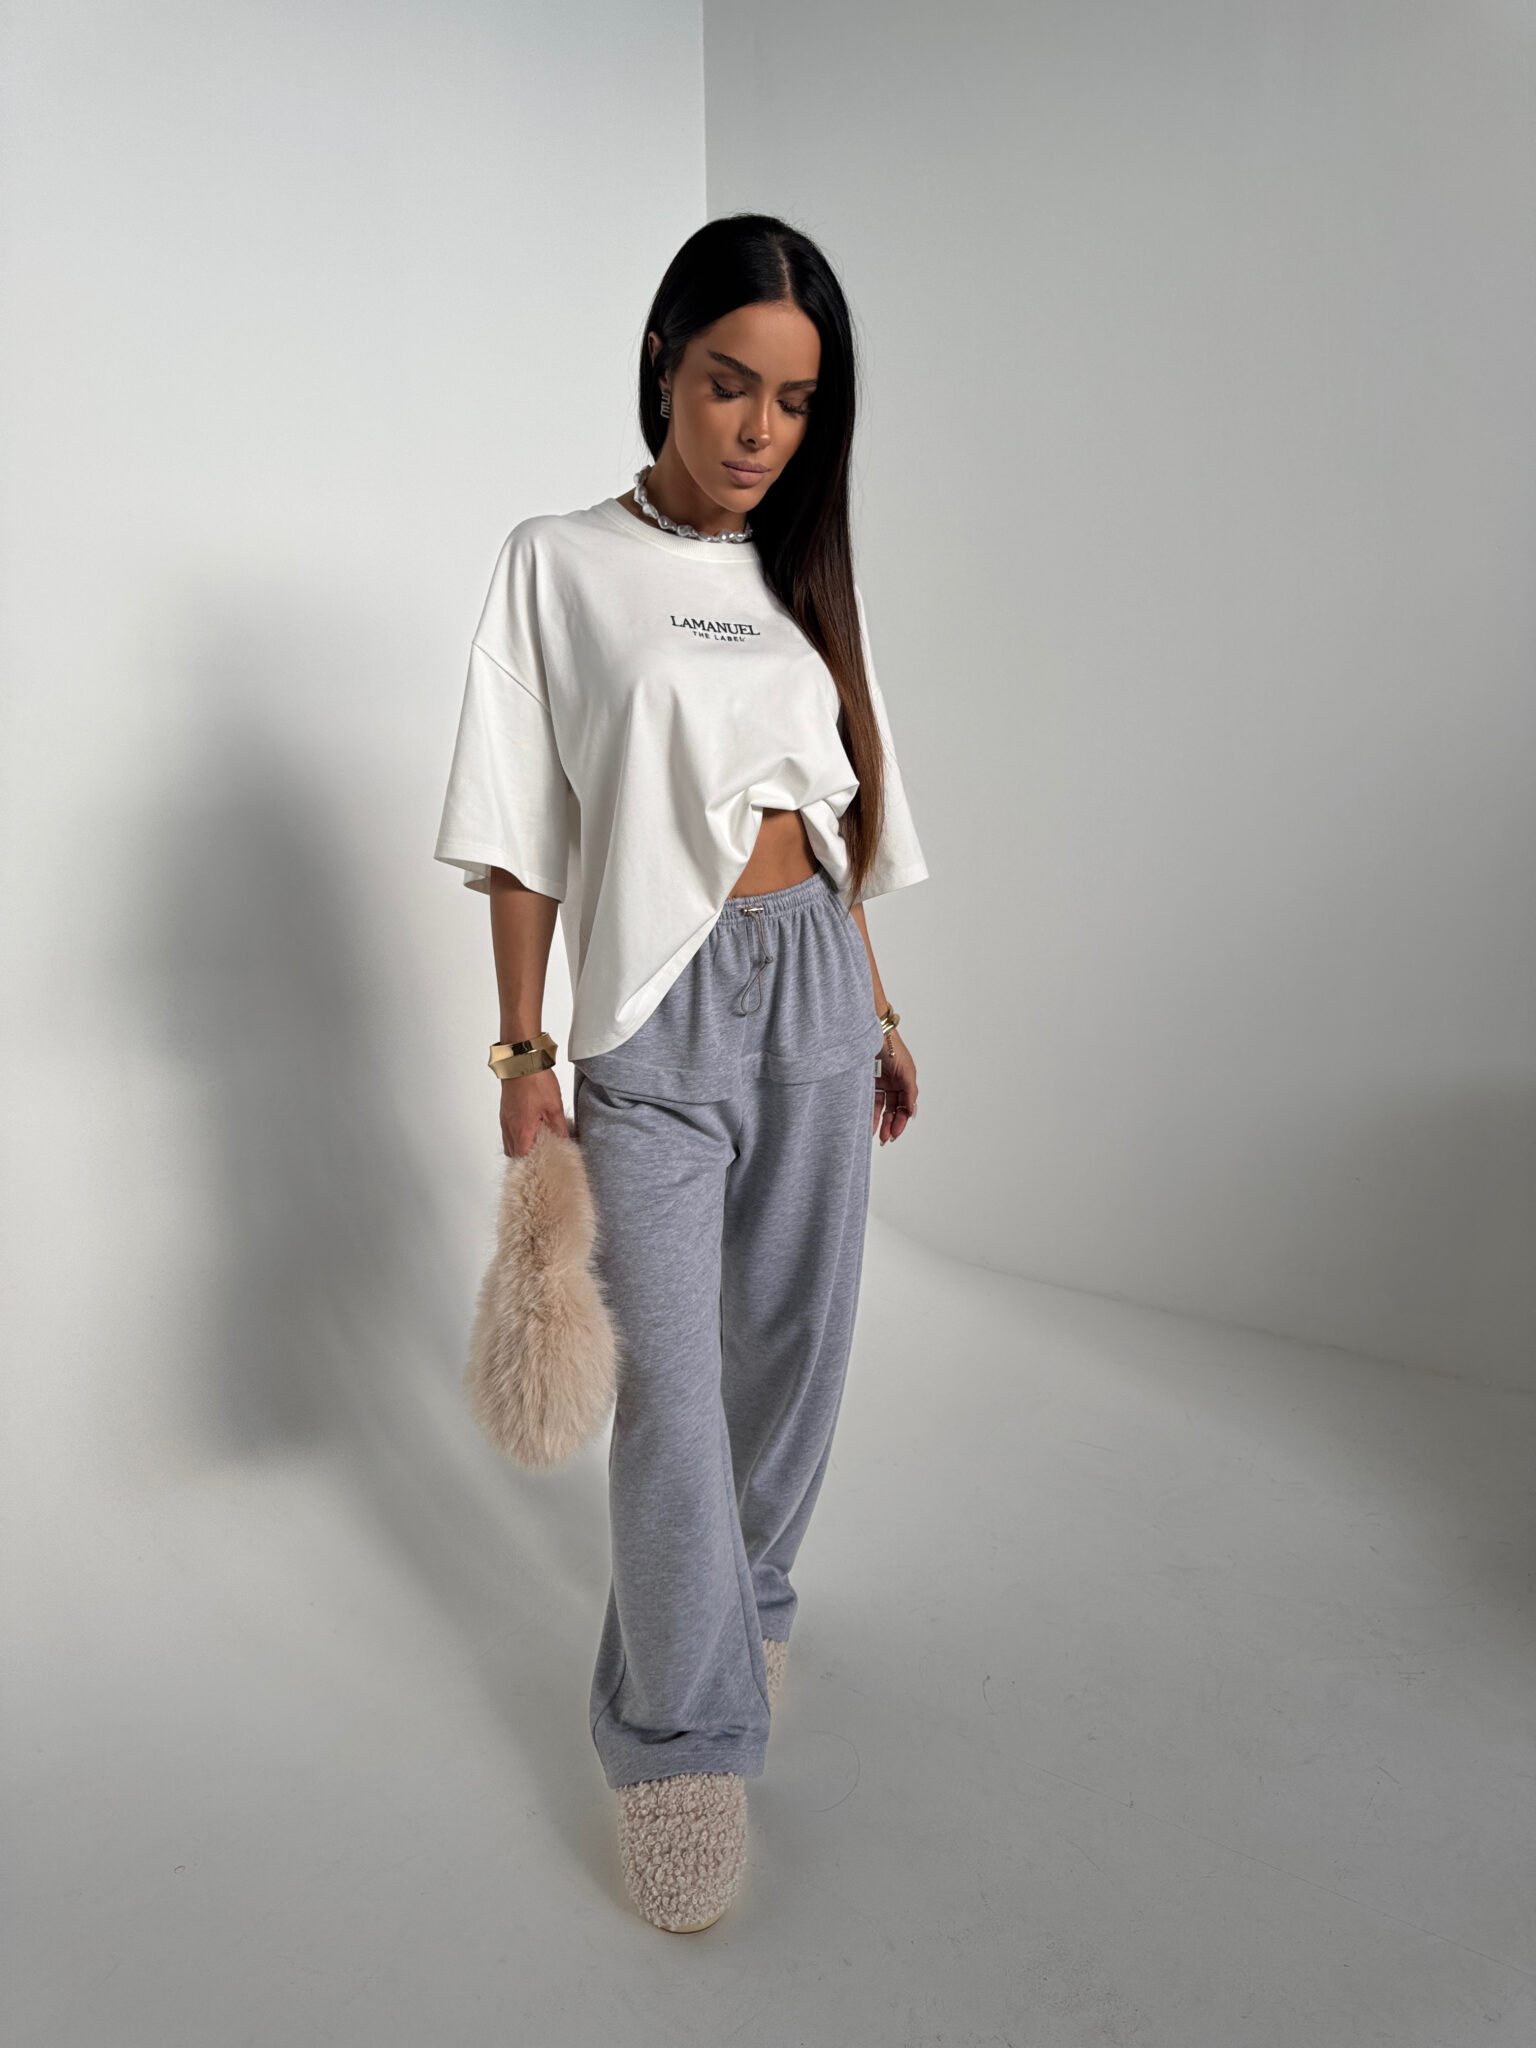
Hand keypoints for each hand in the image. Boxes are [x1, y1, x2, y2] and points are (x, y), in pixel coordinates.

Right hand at [500, 1067, 570, 1157]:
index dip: (532, 1165)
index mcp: (522, 1130)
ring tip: (536, 1146)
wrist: (520, 1061)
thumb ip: (559, 1128)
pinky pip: (508, 1132)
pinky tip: (529, 1131)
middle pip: (514, 1154)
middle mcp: (510, 1128)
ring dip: (521, 1148)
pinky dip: (517, 1136)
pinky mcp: (505, 1112)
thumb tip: (563, 1142)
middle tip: (541, 1159)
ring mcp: (505, 1120)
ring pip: (509, 1143)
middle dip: (526, 1159)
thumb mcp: (554, 1107)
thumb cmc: (535, 1081)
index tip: (542, 1167)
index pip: (523, 1158)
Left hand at [873, 1029, 916, 1144]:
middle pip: (894, 1109)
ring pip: (881, 1108)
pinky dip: (870, 1113)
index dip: (901, 1120)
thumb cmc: (891, 1046)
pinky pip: (869, 1101)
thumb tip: (912, 1112)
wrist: (872, 1031)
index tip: (895, 1133)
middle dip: (891, 1125)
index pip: (905, 1106)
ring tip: (877, 1136)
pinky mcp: (867, 1080)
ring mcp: (880, 1082)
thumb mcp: (905, 1071)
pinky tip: (868, 1124)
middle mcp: (894, 1083)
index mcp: (906, 1080)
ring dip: (880, 1123)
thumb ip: (910, 1092)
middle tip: (886, 1139)